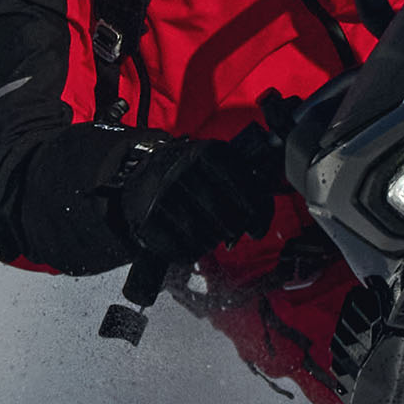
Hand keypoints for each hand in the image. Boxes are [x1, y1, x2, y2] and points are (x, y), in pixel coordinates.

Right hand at [113, 123, 287, 263]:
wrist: (142, 173)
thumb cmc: (192, 173)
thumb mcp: (216, 163)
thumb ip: (245, 182)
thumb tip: (262, 220)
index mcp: (206, 152)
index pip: (240, 186)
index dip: (255, 213)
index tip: (257, 230)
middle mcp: (182, 169)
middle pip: (222, 214)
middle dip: (233, 230)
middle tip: (233, 235)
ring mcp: (162, 193)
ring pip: (201, 233)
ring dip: (213, 242)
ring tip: (212, 237)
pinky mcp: (147, 218)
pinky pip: (179, 247)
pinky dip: (192, 252)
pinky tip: (193, 245)